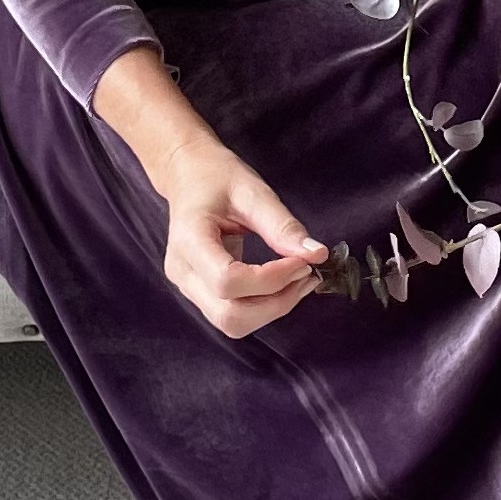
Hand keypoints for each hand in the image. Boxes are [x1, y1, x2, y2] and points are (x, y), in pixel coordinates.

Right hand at [161, 135, 327, 338]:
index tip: (302, 261)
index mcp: (189, 241)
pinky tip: (283, 284)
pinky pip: (233, 315)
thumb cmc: (216, 177)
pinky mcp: (200, 293)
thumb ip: (282, 226)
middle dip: (276, 303)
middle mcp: (183, 273)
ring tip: (299, 280)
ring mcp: (188, 287)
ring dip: (272, 309)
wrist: (188, 176)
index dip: (271, 279)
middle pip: (230, 316)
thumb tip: (317, 255)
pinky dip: (264, 306)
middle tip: (307, 275)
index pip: (227, 282)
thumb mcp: (252, 191)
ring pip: (233, 323)